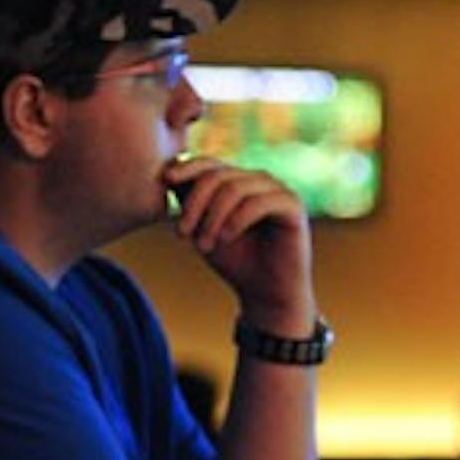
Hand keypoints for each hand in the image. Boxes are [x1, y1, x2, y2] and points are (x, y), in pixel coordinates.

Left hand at [165, 157, 315, 334]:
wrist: (267, 295)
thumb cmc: (236, 263)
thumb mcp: (204, 229)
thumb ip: (190, 202)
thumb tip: (167, 172)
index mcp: (239, 182)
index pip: (209, 163)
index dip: (187, 167)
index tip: (167, 180)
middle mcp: (259, 181)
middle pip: (218, 175)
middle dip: (195, 204)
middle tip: (182, 234)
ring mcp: (278, 190)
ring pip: (235, 188)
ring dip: (212, 217)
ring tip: (203, 246)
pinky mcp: (292, 205)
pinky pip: (258, 202)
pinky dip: (236, 220)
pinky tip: (225, 239)